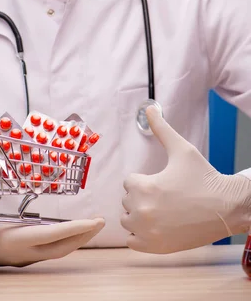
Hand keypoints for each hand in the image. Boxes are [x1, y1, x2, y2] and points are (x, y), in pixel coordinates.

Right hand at [0, 199, 104, 266]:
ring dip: (75, 238)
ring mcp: (20, 255)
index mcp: (12, 242)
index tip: (94, 222)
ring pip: (56, 250)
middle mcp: (21, 252)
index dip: (74, 229)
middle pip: (60, 248)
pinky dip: (63, 238)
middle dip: (83, 236)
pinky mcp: (18, 252)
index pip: (51, 237)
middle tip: (101, 221)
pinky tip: (68, 229)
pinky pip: (48, 247)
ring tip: (91, 225)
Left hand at [121, 106, 250, 253]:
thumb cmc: (203, 177)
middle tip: (164, 195)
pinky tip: (156, 225)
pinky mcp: (155, 248)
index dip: (143, 179)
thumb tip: (149, 108)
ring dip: (138, 214)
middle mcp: (142, 212)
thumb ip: (161, 128)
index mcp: (144, 187)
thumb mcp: (181, 149)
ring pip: (128, 220)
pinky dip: (140, 235)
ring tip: (160, 209)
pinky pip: (132, 241)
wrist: (226, 208)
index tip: (161, 181)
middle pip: (127, 200)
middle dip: (141, 196)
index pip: (128, 182)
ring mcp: (147, 233)